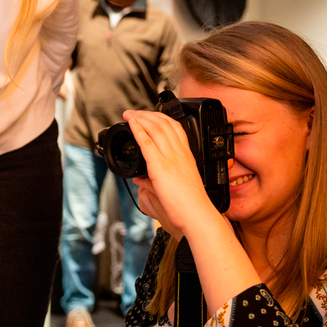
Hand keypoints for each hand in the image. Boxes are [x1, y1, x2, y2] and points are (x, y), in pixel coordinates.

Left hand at [121, 110, 223, 242]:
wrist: (197, 215)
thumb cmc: (189, 206)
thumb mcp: (176, 187)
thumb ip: (155, 181)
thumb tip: (139, 178)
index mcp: (186, 156)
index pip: (176, 128)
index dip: (161, 118)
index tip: (150, 115)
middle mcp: (180, 154)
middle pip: (164, 124)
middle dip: (148, 114)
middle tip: (135, 112)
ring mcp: (171, 158)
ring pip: (155, 129)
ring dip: (140, 118)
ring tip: (129, 114)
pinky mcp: (160, 166)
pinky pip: (147, 143)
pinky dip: (138, 130)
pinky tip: (131, 124)